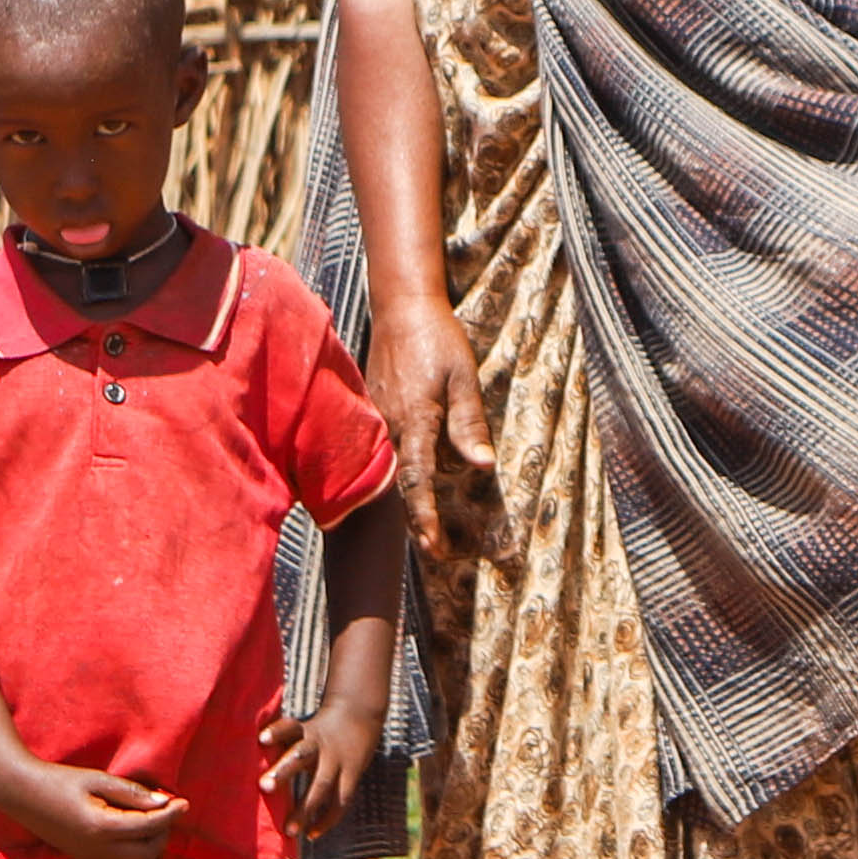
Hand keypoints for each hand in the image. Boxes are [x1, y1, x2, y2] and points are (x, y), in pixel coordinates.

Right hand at [0, 744, 182, 858]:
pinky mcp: (85, 858)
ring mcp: (90, 858)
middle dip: (162, 833)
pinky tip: (131, 823)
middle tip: (167, 810)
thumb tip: (163, 802)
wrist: (21, 795)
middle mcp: (97, 850)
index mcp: (101, 827)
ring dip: (149, 841)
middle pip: (148, 853)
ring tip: (150, 814)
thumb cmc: (59, 781)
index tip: (184, 802)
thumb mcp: (97, 779)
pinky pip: (120, 858)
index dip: (170, 814)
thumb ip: (131, 793)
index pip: (149, 826)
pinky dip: (133, 845)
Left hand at [261, 689, 383, 847]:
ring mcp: (337, 760)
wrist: (359, 717)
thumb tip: (239, 767)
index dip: (276, 732)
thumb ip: (278, 746)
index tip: (261, 739)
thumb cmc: (315, 732)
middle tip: (264, 786)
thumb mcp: (300, 730)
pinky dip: (325, 820)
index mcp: (304, 731)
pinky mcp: (352, 775)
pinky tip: (310, 835)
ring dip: (304, 809)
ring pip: (321, 784)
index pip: (289, 728)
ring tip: (289, 831)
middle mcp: (319, 744)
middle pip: (302, 755)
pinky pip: (340, 801)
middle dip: (283, 771)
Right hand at [362, 298, 509, 567]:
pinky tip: (406, 487)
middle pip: (400, 485)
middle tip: (434, 552)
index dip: (425, 518)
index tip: (435, 548)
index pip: (418, 481)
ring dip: (406, 502)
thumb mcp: (464, 378)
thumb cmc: (438, 339)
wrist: (401, 306)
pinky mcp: (374, 411)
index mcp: (415, 420)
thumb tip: (482, 465)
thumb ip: (470, 423)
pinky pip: (383, 452)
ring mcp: (378, 419)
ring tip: (424, 531)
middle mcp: (390, 425)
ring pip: (389, 471)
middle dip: (415, 521)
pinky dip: (395, 476)